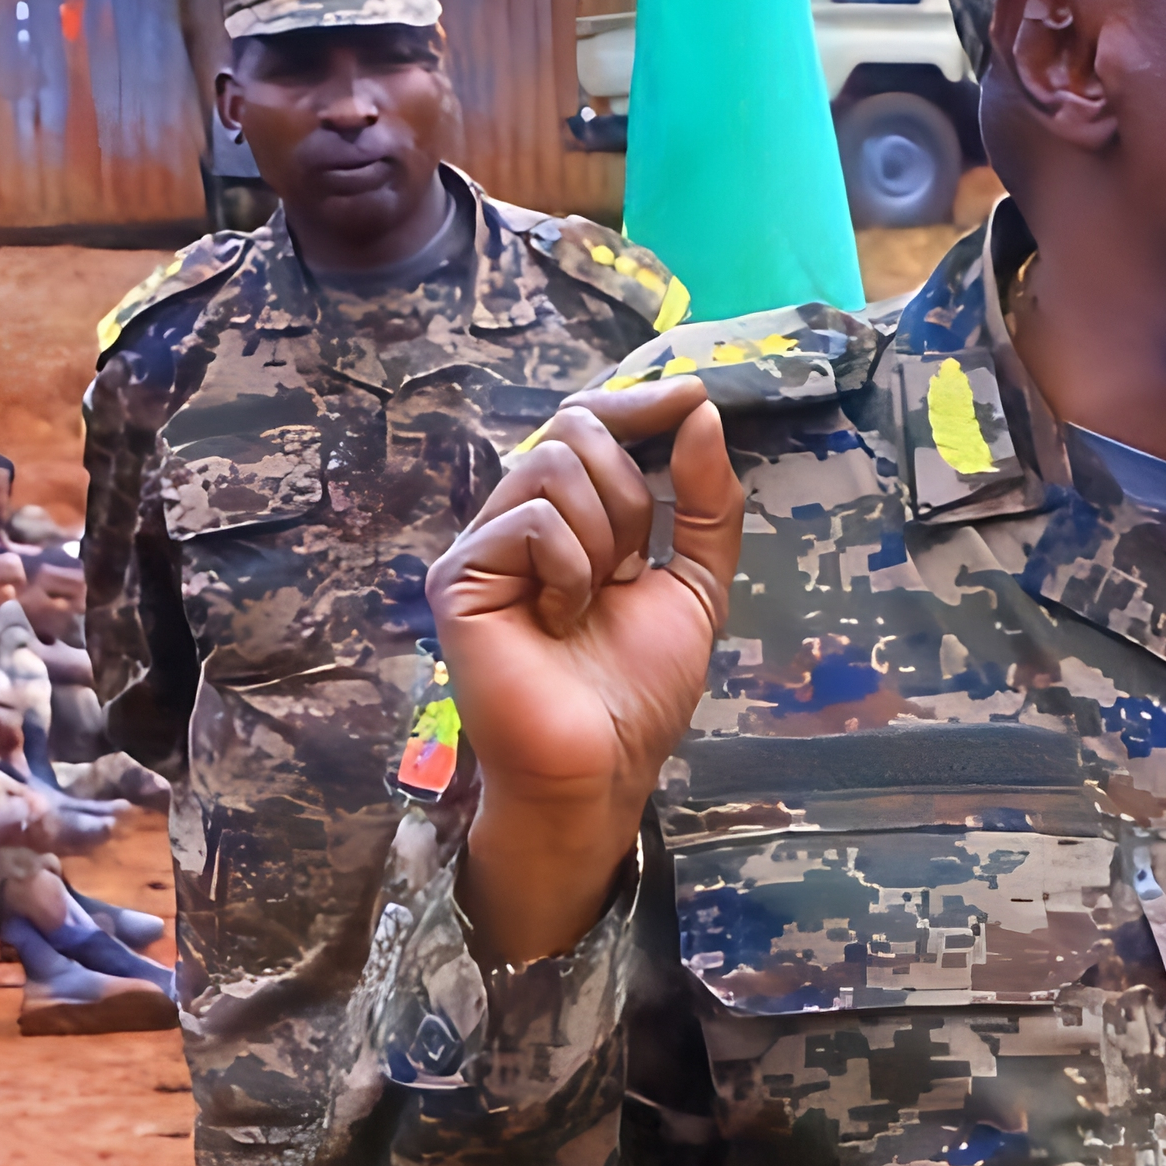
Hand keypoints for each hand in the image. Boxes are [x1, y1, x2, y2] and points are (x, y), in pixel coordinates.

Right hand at [425, 377, 742, 963]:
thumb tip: (700, 410)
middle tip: (631, 570)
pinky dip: (572, 568)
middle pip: (575, 428)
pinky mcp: (460, 576)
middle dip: (630, 493)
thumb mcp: (697, 582)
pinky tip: (561, 618)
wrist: (602, 768)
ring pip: (556, 466)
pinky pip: (532, 519)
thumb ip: (706, 502)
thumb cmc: (638, 689)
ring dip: (607, 537)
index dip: (638, 402)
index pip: (588, 422)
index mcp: (566, 516)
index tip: (693, 397)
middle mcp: (515, 519)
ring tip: (594, 602)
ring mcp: (482, 545)